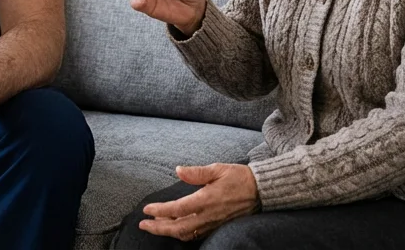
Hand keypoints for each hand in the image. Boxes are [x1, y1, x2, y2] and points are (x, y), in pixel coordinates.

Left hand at [140, 164, 259, 241]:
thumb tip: (178, 170)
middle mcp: (208, 215)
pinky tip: (175, 229)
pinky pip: (196, 235)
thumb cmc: (239, 177)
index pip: (177, 209)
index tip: (147, 210)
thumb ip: (196, 173)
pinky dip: (182, 234)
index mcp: (206, 199)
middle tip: (143, 225)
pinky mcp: (217, 227)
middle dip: (158, 228)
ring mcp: (213, 223)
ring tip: (156, 226)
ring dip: (169, 232)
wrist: (261, 191)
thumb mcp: (218, 169)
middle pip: (178, 228)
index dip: (160, 211)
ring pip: (186, 234)